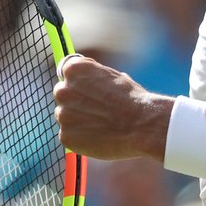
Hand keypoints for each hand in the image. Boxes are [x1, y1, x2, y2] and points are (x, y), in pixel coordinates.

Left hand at [53, 55, 172, 161]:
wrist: (142, 126)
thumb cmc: (131, 99)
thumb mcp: (112, 76)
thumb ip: (94, 77)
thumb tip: (89, 79)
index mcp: (73, 69)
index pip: (66, 72)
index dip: (79, 81)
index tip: (90, 90)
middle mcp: (63, 90)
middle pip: (63, 94)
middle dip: (76, 101)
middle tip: (98, 109)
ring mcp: (62, 114)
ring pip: (65, 116)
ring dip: (77, 119)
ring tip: (101, 124)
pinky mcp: (65, 136)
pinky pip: (69, 135)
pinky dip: (80, 137)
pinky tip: (98, 136)